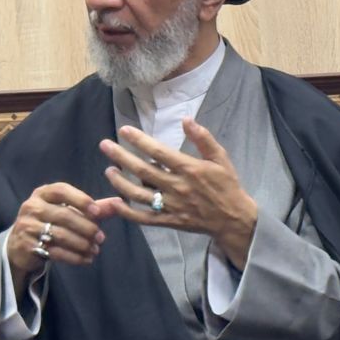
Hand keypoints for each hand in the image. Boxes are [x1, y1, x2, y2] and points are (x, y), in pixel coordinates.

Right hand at [6, 182, 107, 286]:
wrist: (20, 244)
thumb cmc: (51, 223)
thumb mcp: (70, 211)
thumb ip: (94, 208)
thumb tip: (119, 202)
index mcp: (43, 193)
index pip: (61, 190)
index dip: (81, 200)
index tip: (97, 213)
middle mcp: (32, 206)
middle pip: (64, 215)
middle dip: (87, 228)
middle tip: (101, 238)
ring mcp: (26, 225)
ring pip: (60, 235)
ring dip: (82, 244)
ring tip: (95, 250)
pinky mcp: (26, 244)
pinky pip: (54, 251)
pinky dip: (74, 257)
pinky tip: (86, 259)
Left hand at [97, 120, 259, 267]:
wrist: (234, 219)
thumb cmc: (227, 186)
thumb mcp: (221, 159)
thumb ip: (203, 139)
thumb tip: (186, 119)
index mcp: (190, 169)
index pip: (158, 152)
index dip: (139, 140)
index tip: (124, 130)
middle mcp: (177, 186)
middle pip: (142, 170)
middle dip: (121, 156)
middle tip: (105, 145)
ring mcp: (171, 205)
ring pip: (138, 194)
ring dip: (120, 182)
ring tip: (108, 170)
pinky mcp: (169, 220)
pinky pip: (143, 217)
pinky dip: (127, 212)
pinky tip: (115, 202)